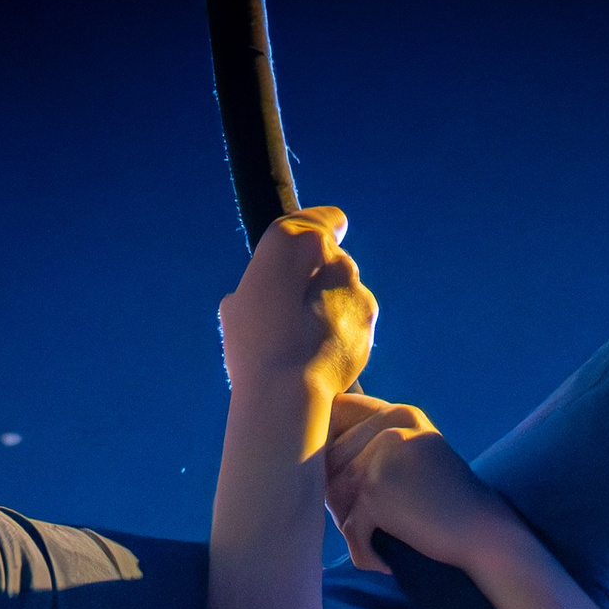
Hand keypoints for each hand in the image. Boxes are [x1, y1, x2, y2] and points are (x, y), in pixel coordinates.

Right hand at [219, 207, 376, 398]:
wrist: (289, 389)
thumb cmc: (254, 345)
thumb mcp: (237, 305)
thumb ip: (262, 288)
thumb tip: (270, 296)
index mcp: (296, 242)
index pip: (326, 220)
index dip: (322, 230)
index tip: (314, 250)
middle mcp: (335, 257)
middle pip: (333, 261)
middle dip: (319, 280)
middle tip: (295, 311)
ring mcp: (358, 290)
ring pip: (346, 290)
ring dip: (334, 306)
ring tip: (307, 339)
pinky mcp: (370, 322)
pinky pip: (356, 318)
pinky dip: (345, 329)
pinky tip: (324, 351)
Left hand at [324, 397, 510, 572]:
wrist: (486, 535)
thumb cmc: (447, 506)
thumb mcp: (415, 459)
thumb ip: (374, 447)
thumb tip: (312, 452)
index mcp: (399, 415)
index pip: (338, 418)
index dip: (337, 456)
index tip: (365, 486)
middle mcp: (389, 429)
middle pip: (330, 463)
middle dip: (341, 498)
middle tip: (373, 524)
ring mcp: (381, 458)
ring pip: (334, 495)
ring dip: (351, 525)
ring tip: (381, 538)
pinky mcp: (375, 491)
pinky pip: (349, 528)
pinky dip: (364, 553)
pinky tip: (385, 562)